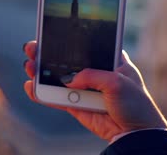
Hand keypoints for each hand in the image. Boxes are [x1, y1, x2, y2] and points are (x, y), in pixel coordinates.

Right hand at [22, 41, 166, 141]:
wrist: (137, 133)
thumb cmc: (136, 103)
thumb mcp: (118, 82)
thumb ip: (92, 76)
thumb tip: (69, 80)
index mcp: (109, 60)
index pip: (86, 45)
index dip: (69, 39)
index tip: (51, 32)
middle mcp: (95, 73)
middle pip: (67, 60)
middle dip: (48, 54)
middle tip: (33, 48)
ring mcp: (85, 89)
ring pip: (58, 79)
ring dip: (42, 72)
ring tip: (29, 66)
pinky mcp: (77, 106)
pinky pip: (57, 99)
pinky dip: (43, 94)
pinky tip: (31, 87)